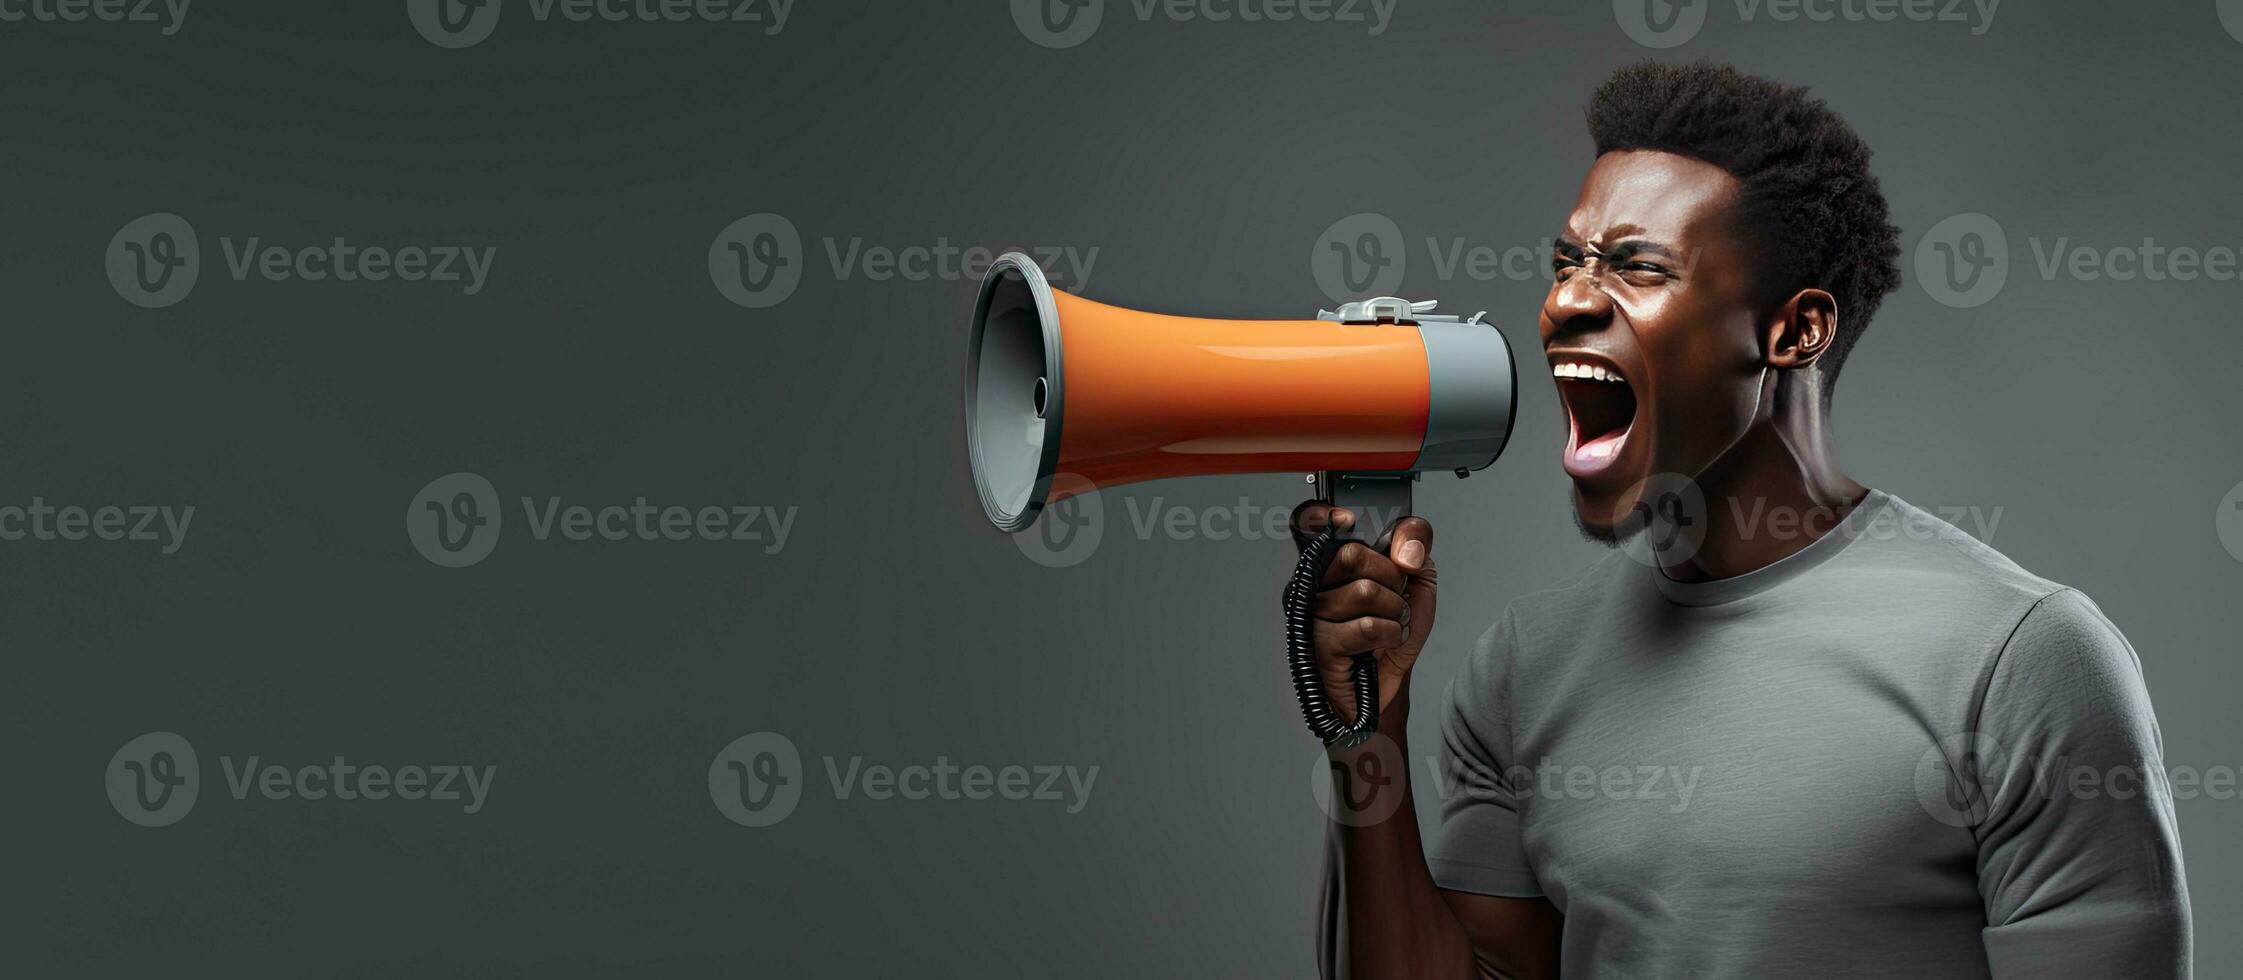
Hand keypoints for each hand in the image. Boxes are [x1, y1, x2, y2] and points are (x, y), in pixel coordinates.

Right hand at [1289, 501, 1437, 725]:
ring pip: (1365, 592)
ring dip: (1394, 612)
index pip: (1306, 523)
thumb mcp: (1419, 580)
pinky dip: (1389, 634)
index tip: (1346, 519)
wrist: (1390, 680)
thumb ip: (1417, 545)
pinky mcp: (1319, 645)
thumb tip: (1405, 549)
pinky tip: (1382, 643)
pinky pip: (1366, 627)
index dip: (1319, 514)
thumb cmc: (1393, 628)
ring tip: (1388, 624)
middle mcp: (1314, 583)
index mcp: (1331, 560)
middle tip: (1393, 596)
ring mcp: (1312, 614)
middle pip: (1352, 555)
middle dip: (1391, 578)